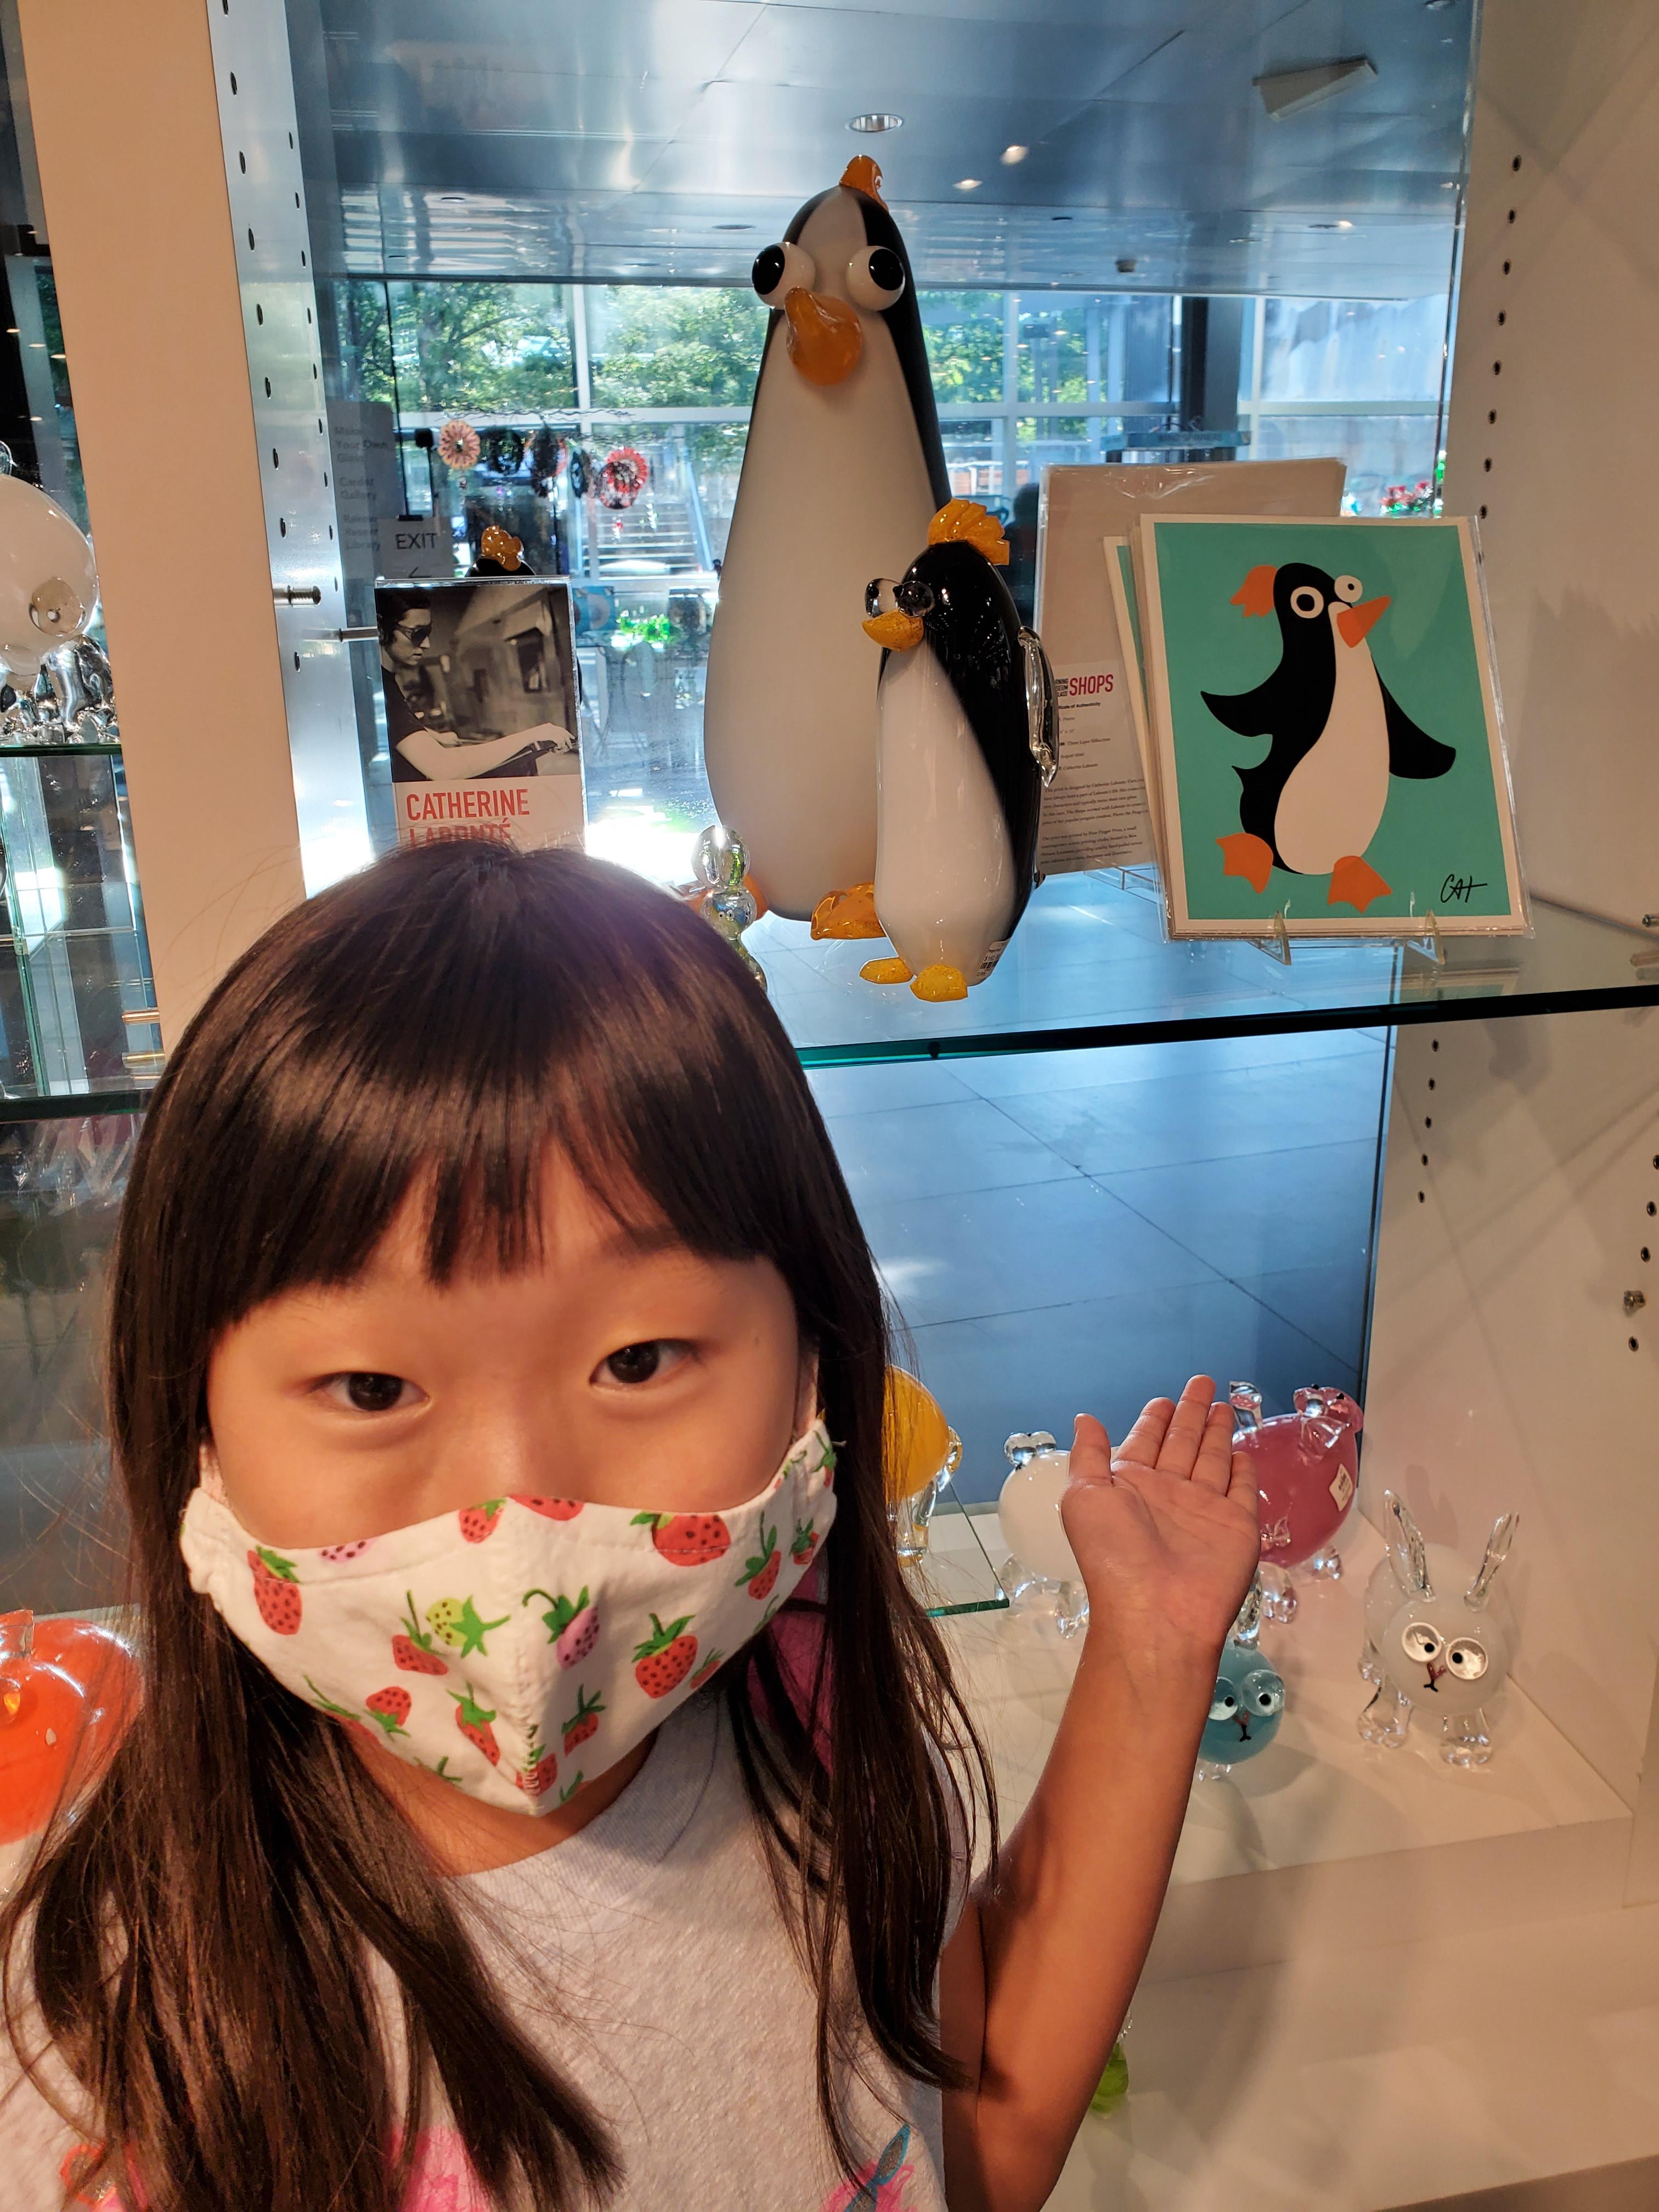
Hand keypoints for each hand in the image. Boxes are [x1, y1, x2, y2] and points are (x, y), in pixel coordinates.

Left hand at [1059, 1375, 1258, 1673]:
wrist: (1157, 1614)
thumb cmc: (1114, 1555)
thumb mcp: (1084, 1498)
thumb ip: (1089, 1455)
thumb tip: (1086, 1418)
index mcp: (1130, 1486)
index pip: (1145, 1441)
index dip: (1154, 1420)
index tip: (1163, 1400)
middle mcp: (1168, 1493)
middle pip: (1182, 1443)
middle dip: (1191, 1413)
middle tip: (1203, 1382)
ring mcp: (1204, 1509)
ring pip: (1213, 1459)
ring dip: (1217, 1433)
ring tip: (1222, 1405)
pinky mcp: (1237, 1525)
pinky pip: (1242, 1489)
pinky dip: (1244, 1469)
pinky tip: (1243, 1451)